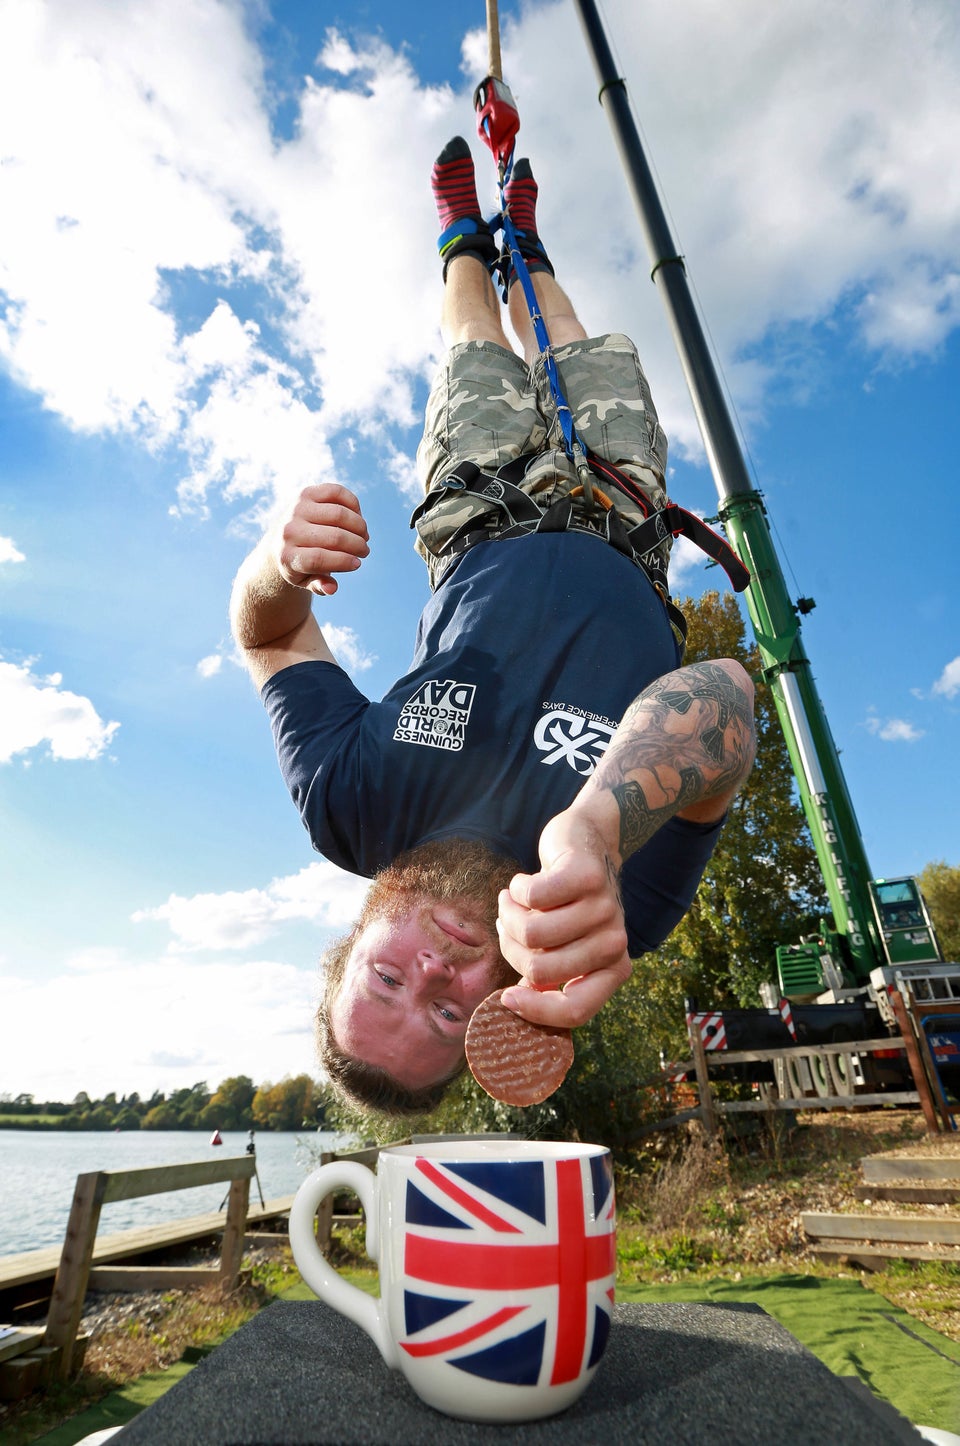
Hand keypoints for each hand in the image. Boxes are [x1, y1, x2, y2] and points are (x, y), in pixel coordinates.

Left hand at [275, 483, 369, 595]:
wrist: (278, 539)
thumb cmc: (299, 564)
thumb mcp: (304, 580)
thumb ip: (319, 586)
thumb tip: (332, 589)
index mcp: (288, 556)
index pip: (319, 559)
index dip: (343, 562)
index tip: (357, 564)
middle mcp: (289, 531)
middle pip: (334, 537)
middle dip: (357, 545)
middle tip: (364, 551)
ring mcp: (297, 509)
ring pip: (339, 514)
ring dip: (359, 526)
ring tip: (364, 536)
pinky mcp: (305, 493)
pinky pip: (336, 493)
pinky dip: (353, 505)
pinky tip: (358, 517)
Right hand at [495, 810, 631, 1029]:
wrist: (588, 841)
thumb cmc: (568, 903)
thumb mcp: (564, 945)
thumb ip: (547, 976)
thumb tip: (511, 1006)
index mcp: (613, 969)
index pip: (575, 1011)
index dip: (534, 1010)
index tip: (505, 997)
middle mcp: (614, 944)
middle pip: (540, 970)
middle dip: (511, 948)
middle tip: (508, 926)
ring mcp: (604, 909)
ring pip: (531, 933)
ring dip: (509, 915)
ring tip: (512, 901)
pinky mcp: (587, 876)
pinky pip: (532, 897)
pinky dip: (516, 889)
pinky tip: (522, 882)